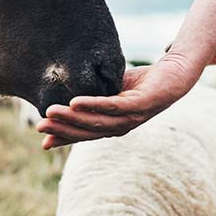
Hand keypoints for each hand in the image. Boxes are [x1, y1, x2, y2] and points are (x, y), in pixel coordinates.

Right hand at [36, 52, 200, 148]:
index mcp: (113, 125)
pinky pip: (113, 107)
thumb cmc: (142, 83)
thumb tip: (67, 97)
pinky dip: (93, 106)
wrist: (175, 74)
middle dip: (62, 130)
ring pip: (97, 122)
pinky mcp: (140, 105)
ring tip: (51, 113)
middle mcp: (122, 126)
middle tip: (40, 127)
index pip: (85, 134)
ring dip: (72, 119)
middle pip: (88, 132)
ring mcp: (132, 117)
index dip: (64, 139)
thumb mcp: (112, 91)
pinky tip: (75, 102)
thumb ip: (93, 97)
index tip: (43, 141)